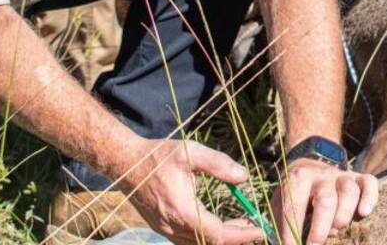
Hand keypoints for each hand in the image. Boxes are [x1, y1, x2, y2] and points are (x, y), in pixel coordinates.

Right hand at [120, 139, 262, 244]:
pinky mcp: (162, 228)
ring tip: (241, 225)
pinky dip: (207, 237)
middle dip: (236, 238)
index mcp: (182, 210)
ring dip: (222, 239)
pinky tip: (218, 225)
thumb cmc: (158, 155)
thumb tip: (244, 176)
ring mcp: (165, 230)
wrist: (126, 163)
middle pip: (211, 244)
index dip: (242, 235)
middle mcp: (173, 226)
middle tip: (255, 227)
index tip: (261, 230)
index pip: (218, 234)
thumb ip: (219, 164)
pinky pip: (188, 241)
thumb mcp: (190, 152)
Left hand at [272, 159, 377, 244]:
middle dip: (320, 230)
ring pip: (349, 192)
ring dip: (343, 216)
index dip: (292, 230)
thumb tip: (277, 243)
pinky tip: (363, 213)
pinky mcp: (358, 177)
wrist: (308, 163)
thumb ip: (279, 223)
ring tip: (335, 231)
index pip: (295, 205)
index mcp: (298, 178)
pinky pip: (369, 183)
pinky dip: (370, 197)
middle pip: (326, 200)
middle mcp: (321, 174)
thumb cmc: (293, 192)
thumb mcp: (280, 202)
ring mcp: (341, 175)